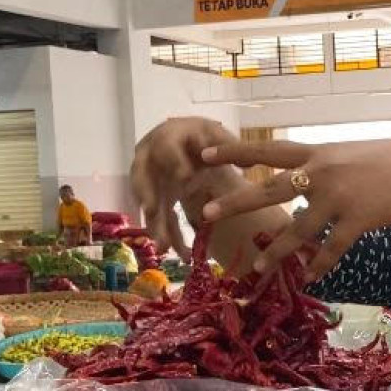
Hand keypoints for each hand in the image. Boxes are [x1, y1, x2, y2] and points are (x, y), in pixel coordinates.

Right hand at [130, 117, 240, 256]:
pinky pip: (158, 217)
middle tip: (152, 212)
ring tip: (163, 247)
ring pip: (148, 202)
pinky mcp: (155, 198)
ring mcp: (149, 180)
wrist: (190, 141)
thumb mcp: (218, 136)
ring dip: (155, 225)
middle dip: (147, 195)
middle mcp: (149, 157)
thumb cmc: (204, 137)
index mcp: (167, 136)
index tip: (185, 177)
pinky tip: (180, 253)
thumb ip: (230, 148)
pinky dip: (168, 235)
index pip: (166, 148)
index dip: (173, 161)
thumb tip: (249, 164)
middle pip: (142, 176)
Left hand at [200, 139, 390, 278]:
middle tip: (208, 212)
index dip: (235, 151)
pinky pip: (332, 249)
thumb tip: (299, 166)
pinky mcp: (355, 221)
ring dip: (277, 251)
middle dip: (237, 201)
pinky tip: (311, 278)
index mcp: (316, 153)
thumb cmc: (386, 159)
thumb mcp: (347, 151)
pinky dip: (321, 264)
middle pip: (270, 189)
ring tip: (258, 268)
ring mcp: (337, 198)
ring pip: (298, 229)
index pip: (268, 150)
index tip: (205, 152)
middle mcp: (320, 174)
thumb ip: (320, 161)